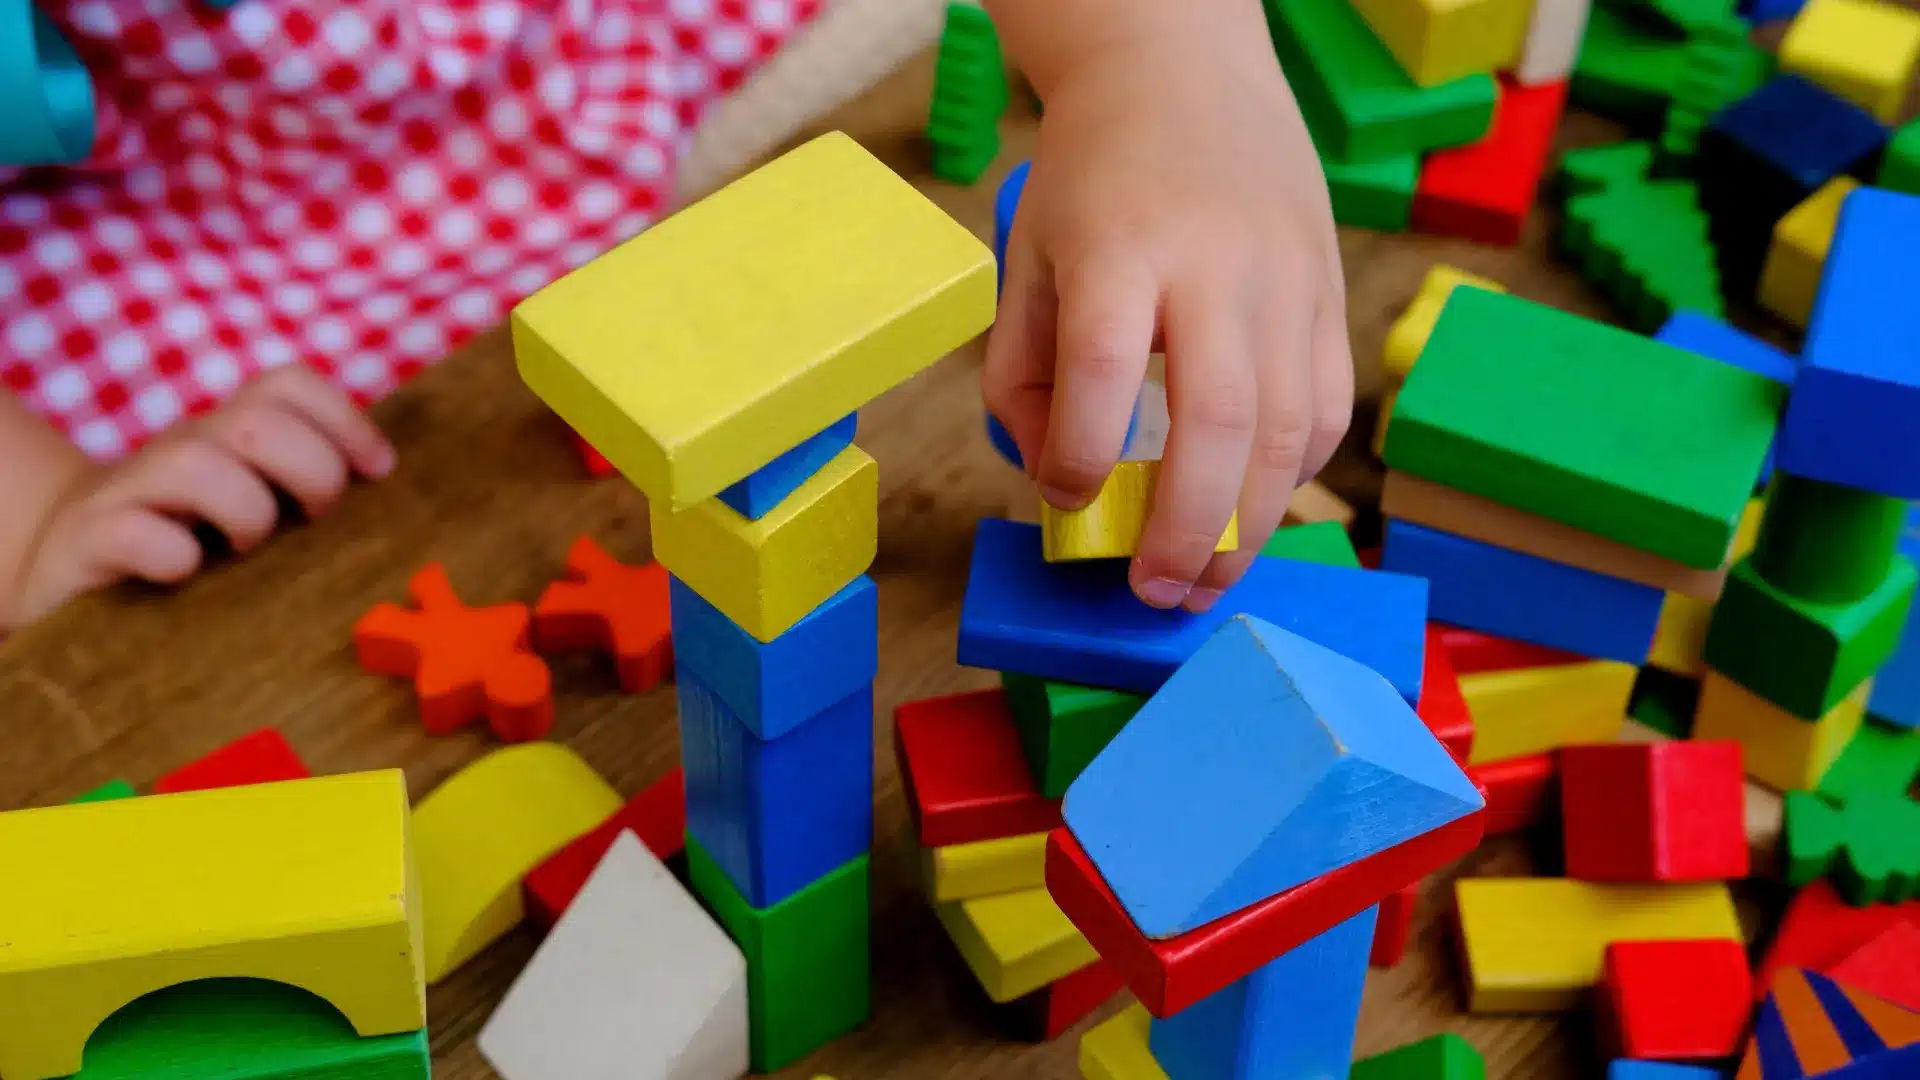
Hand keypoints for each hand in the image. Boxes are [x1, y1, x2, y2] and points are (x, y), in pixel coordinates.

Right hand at [9, 366, 393, 624]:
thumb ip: (305, 485)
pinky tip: (186, 571)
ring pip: (197, 464)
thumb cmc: (183, 533)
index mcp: (229, 434)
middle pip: (258, 422)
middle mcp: (184, 445)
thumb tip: (391, 489)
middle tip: (314, 519)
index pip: (289, 385)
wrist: (64, 559)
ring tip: (247, 548)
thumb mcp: (250, 499)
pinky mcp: (88, 538)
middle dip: (311, 471)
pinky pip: (132, 530)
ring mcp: (132, 488)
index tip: (378, 472)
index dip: (346, 420)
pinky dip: (171, 553)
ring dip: (245, 511)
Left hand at [983, 21, 1353, 611]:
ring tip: (1206, 583)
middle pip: (1219, 418)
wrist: (1185, 74)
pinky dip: (1293, 473)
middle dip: (1189, 527)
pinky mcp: (1328, 292)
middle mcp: (1215, 264)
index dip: (1079, 456)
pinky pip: (1327, 406)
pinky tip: (1253, 509)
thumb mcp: (1028, 255)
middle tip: (1155, 592)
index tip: (1066, 499)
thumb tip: (1053, 480)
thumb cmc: (1093, 175)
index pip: (1102, 369)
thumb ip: (1023, 371)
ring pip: (1290, 426)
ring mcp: (1286, 279)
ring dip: (1251, 524)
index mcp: (1120, 247)